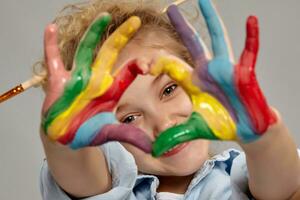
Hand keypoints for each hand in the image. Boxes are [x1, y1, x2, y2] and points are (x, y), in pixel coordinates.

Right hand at [42, 13, 150, 151]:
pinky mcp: (58, 81)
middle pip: (110, 53)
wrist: (64, 136)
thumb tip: (152, 148)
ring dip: (93, 34)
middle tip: (135, 21)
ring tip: (104, 17)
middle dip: (121, 37)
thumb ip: (128, 136)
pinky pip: (53, 59)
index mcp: (110, 90)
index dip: (139, 66)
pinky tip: (51, 29)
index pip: (128, 72)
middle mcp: (96, 79)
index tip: (149, 65)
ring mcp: (77, 78)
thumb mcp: (109, 133)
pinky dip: (51, 45)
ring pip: (86, 50)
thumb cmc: (87, 131)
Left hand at [151, 0, 276, 155]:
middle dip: (182, 26)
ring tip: (204, 0)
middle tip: (170, 8)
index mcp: (193, 81)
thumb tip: (154, 150)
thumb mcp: (193, 129)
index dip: (157, 64)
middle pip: (192, 44)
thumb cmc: (222, 124)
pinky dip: (251, 37)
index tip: (144, 65)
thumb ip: (174, 136)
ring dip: (211, 20)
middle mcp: (207, 70)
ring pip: (217, 39)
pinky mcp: (243, 73)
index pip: (171, 66)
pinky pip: (249, 52)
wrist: (245, 129)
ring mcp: (226, 69)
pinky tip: (251, 20)